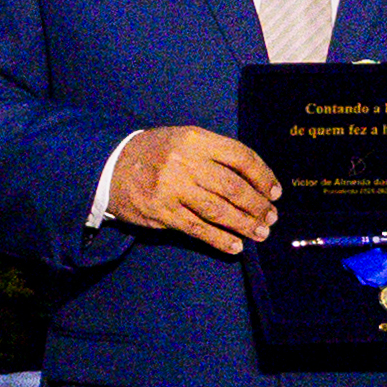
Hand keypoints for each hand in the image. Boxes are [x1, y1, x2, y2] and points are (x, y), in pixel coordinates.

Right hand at [104, 125, 280, 255]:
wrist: (111, 166)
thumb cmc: (156, 153)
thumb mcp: (184, 140)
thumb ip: (215, 155)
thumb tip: (255, 181)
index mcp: (195, 140)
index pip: (241, 157)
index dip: (263, 176)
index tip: (275, 192)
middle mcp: (185, 163)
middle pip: (233, 188)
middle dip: (257, 206)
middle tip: (271, 217)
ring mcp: (172, 189)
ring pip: (219, 211)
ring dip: (244, 225)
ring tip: (261, 233)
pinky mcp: (162, 213)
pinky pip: (198, 229)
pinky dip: (220, 240)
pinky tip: (236, 246)